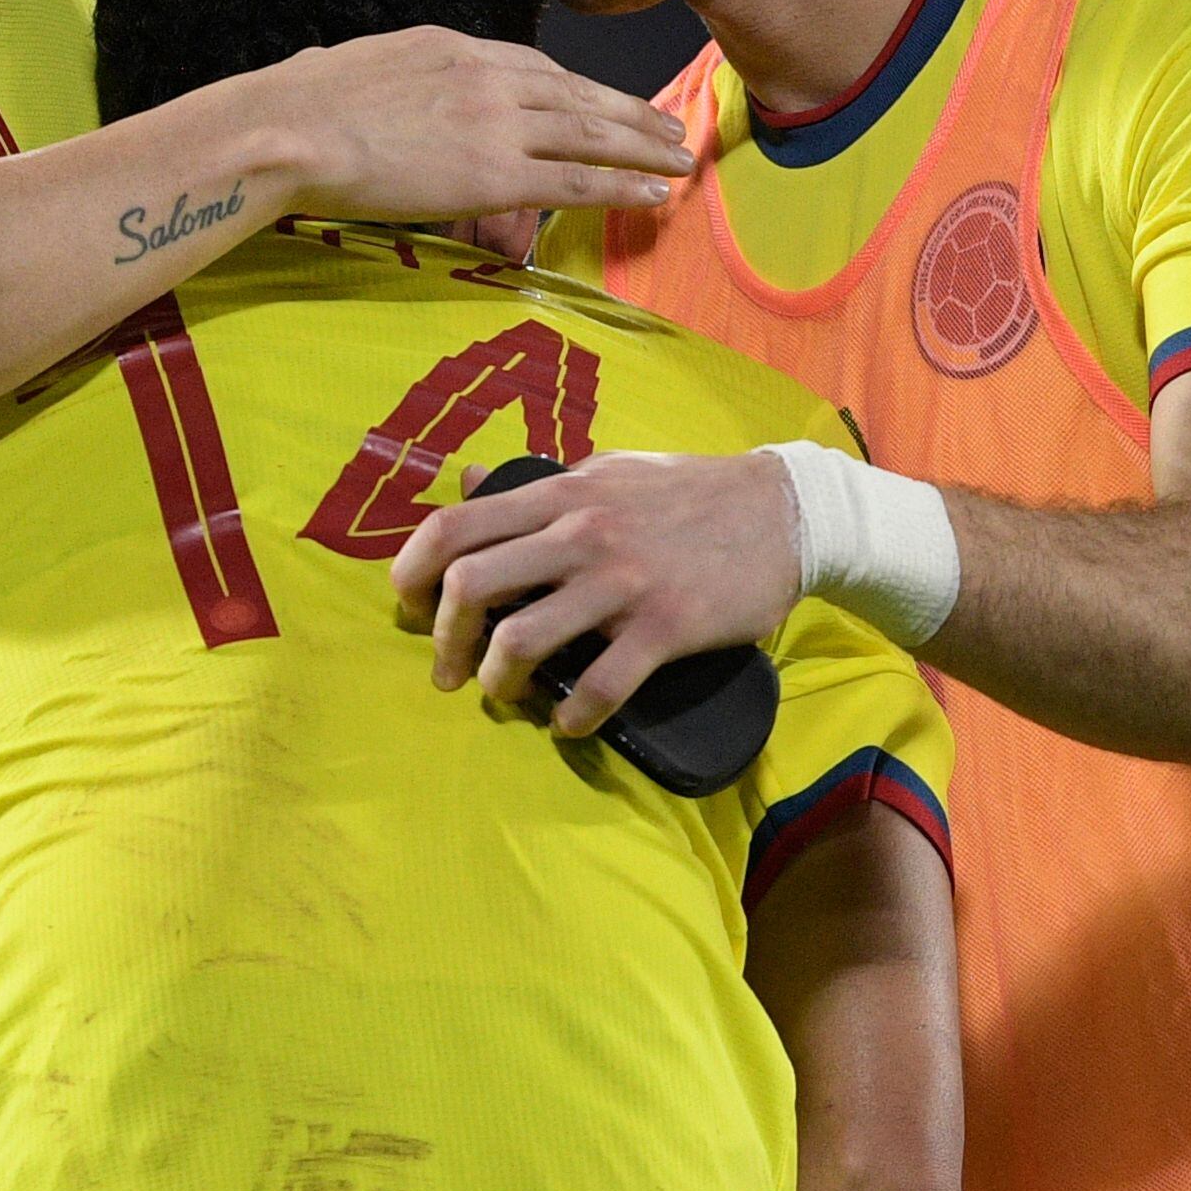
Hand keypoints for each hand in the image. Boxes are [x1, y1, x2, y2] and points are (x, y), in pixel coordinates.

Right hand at [244, 28, 690, 224]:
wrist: (291, 128)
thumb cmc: (300, 103)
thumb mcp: (356, 66)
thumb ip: (388, 77)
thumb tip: (365, 84)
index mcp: (454, 48)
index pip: (536, 68)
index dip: (580, 90)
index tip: (606, 103)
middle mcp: (488, 78)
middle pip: (578, 96)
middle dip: (630, 113)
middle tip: (669, 128)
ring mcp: (497, 124)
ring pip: (591, 135)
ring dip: (641, 149)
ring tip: (677, 159)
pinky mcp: (496, 174)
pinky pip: (576, 180)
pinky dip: (621, 186)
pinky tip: (653, 193)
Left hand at [389, 448, 800, 733]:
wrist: (783, 511)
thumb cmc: (687, 490)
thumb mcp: (606, 467)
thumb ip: (540, 482)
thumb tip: (468, 482)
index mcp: (560, 492)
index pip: (455, 527)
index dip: (412, 570)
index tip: (406, 604)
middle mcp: (580, 532)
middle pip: (470, 585)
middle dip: (444, 637)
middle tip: (449, 668)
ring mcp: (621, 582)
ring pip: (522, 639)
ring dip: (497, 681)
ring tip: (503, 695)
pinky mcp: (665, 628)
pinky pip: (600, 686)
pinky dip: (572, 716)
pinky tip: (569, 723)